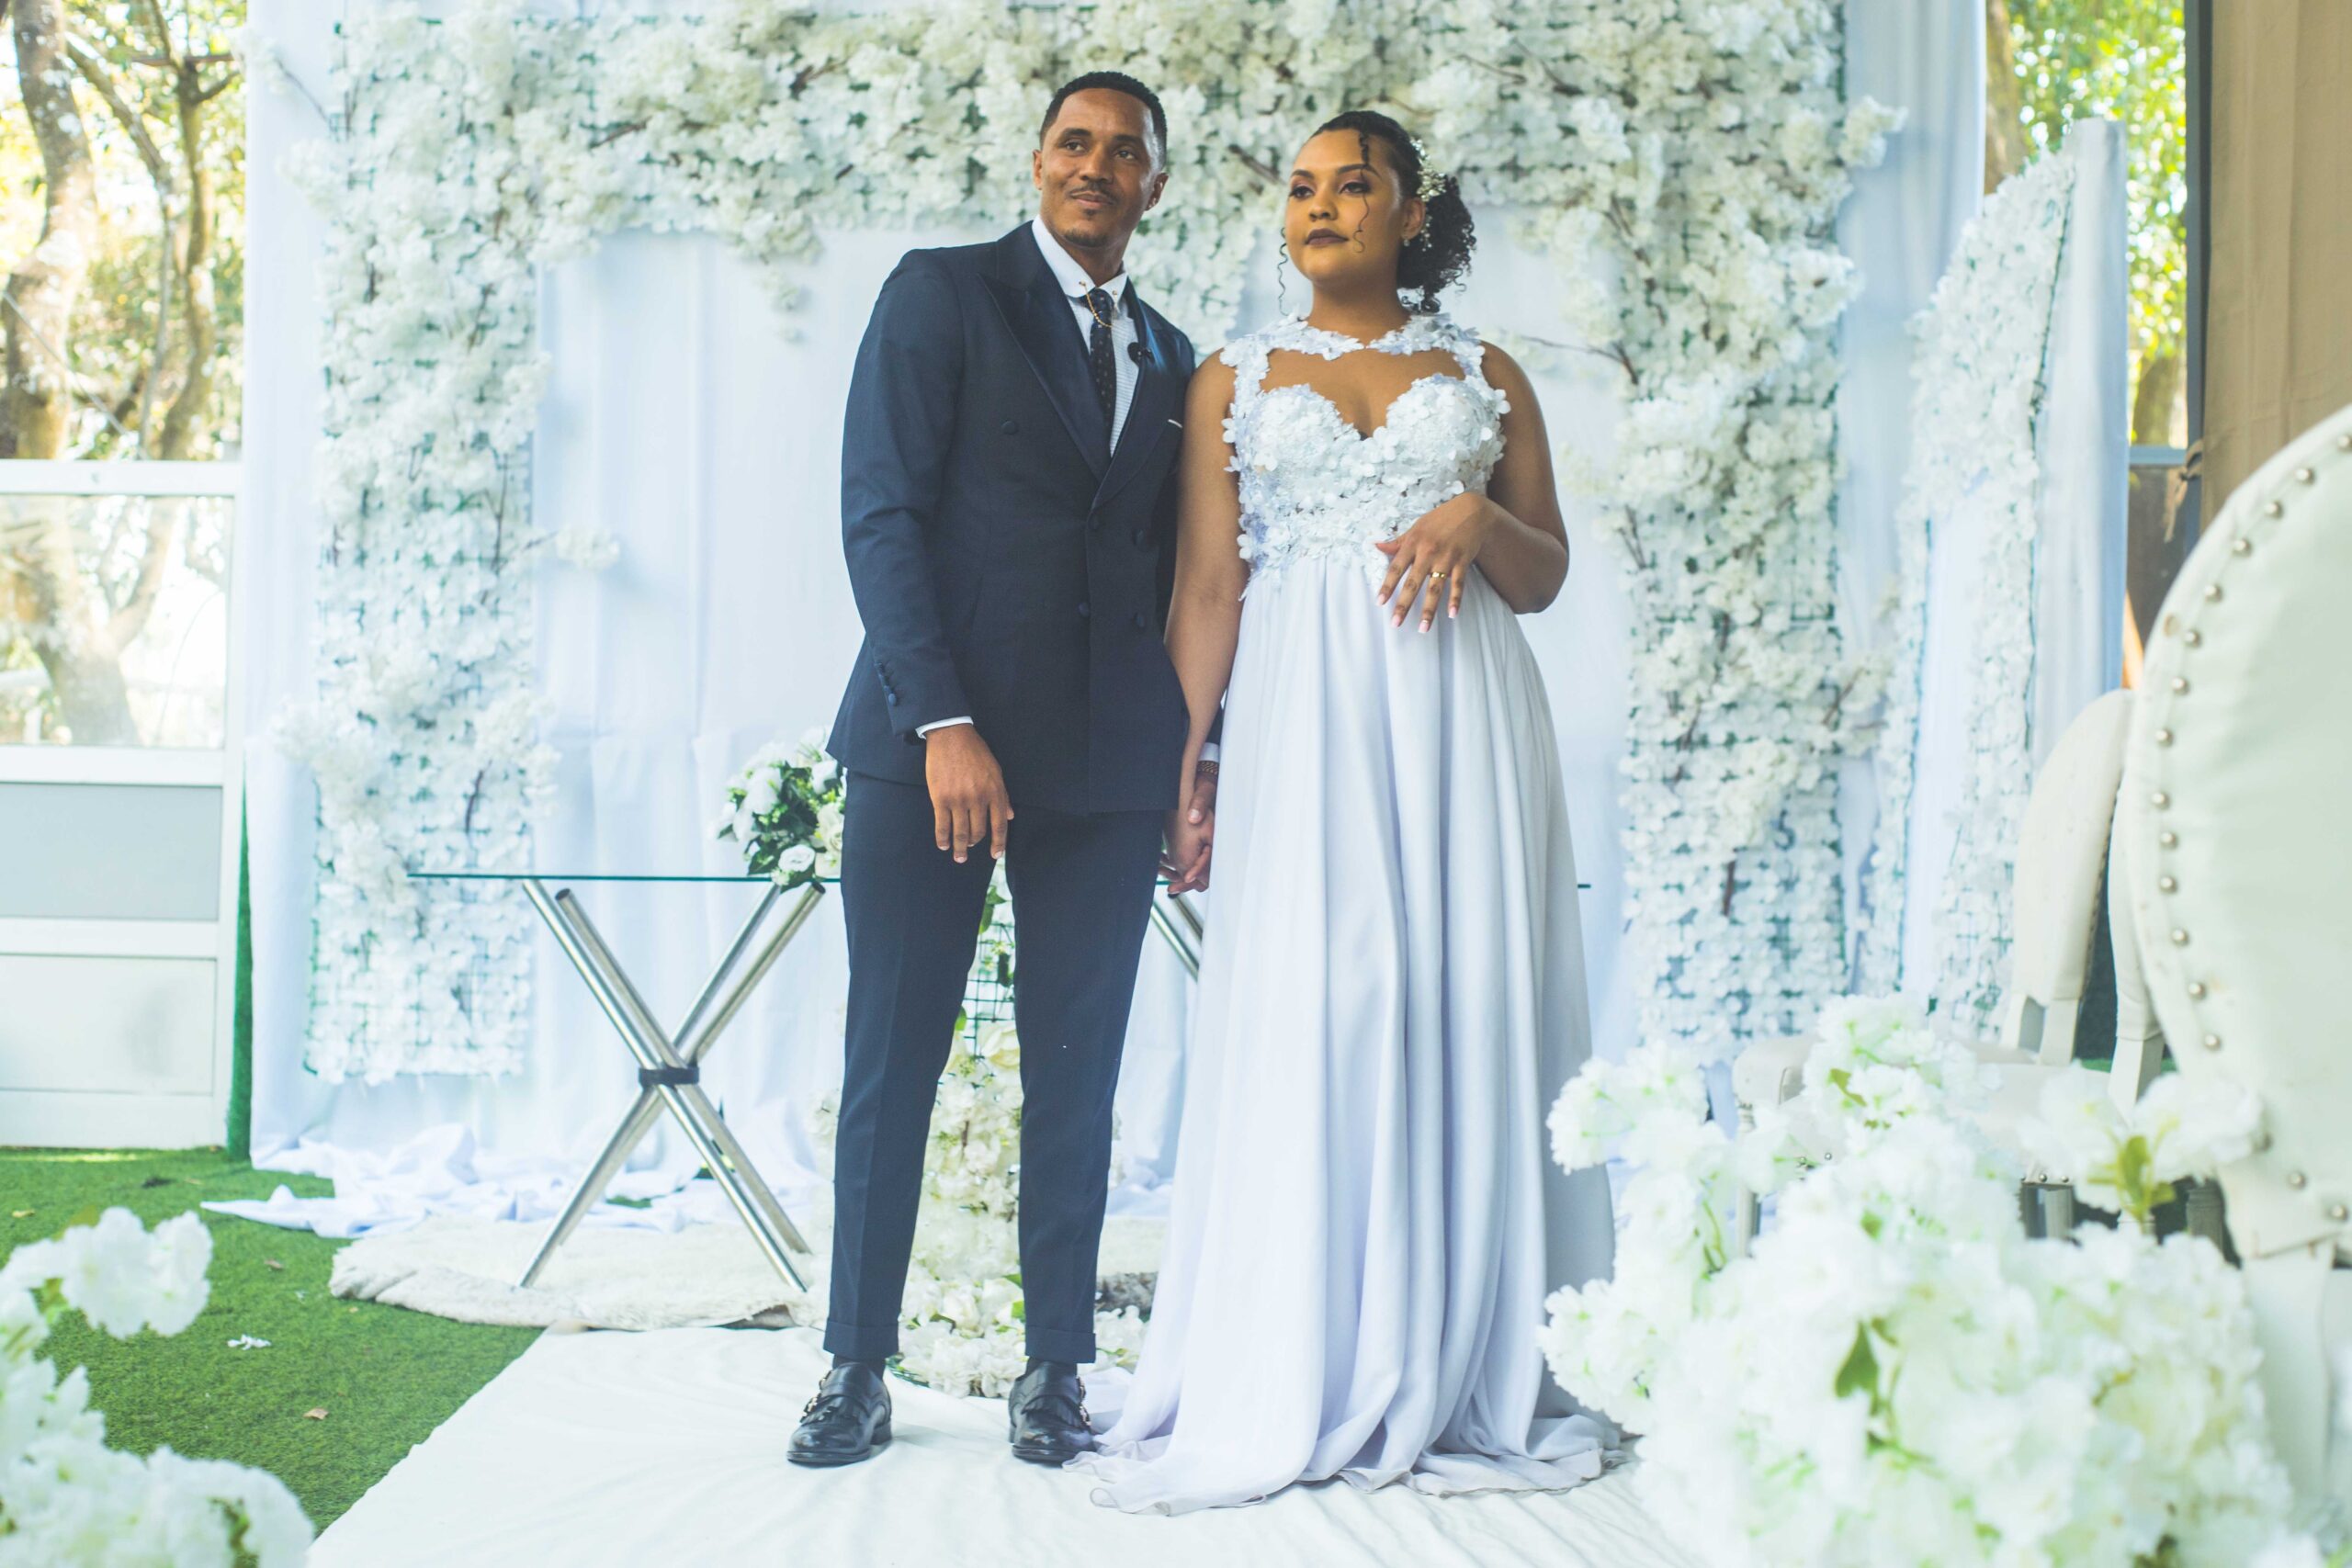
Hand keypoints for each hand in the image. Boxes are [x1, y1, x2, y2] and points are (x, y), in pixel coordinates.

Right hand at [924, 725, 1011, 862]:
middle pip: (979, 831)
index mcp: (995, 792)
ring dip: (960, 847)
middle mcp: (979, 799)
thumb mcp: (996, 771)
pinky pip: (942, 825)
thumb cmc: (975, 752)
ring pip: (961, 832)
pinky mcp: (941, 799)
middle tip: (969, 850)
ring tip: (958, 855)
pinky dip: (943, 838)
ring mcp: (959, 800)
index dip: (998, 843)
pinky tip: (943, 845)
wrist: (951, 736)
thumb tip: (1010, 816)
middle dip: (975, 844)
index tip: (996, 855)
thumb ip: (1003, 795)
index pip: (999, 825)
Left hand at [1160, 762, 1217, 891]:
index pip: (1211, 860)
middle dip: (1188, 882)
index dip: (1198, 871)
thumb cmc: (1205, 789)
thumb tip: (1193, 817)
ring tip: (1161, 872)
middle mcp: (1212, 844)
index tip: (1186, 877)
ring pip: (1195, 870)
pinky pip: (1187, 862)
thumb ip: (1199, 803)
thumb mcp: (1203, 793)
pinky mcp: (1195, 844)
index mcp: (1217, 835)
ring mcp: (1203, 846)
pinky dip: (1175, 866)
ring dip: (1179, 875)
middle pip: (1205, 873)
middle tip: (1171, 889)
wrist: (1203, 784)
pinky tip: (1161, 862)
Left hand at [1375, 493, 1496, 630]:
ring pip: (1435, 588)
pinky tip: (1452, 614)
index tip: (1380, 602)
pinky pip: (1458, 584)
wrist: (1471, 510)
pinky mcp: (1462, 562)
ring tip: (1423, 628)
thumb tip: (1377, 546)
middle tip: (1396, 623)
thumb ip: (1398, 542)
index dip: (1387, 586)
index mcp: (1414, 543)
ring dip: (1429, 609)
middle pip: (1413, 582)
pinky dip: (1456, 599)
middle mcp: (1428, 552)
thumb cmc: (1440, 519)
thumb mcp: (1417, 527)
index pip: (1396, 568)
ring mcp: (1446, 558)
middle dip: (1404, 604)